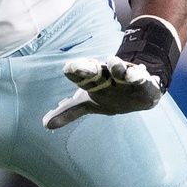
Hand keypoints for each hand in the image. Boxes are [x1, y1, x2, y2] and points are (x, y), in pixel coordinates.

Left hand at [42, 55, 163, 129]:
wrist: (139, 90)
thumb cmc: (109, 94)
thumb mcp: (88, 103)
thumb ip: (68, 112)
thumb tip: (45, 125)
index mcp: (92, 80)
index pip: (80, 74)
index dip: (75, 71)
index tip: (68, 68)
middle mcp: (106, 75)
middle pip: (95, 71)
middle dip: (86, 69)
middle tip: (75, 67)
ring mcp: (124, 77)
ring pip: (118, 69)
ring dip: (116, 66)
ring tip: (112, 62)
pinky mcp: (142, 82)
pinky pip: (139, 78)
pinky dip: (137, 76)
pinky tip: (136, 75)